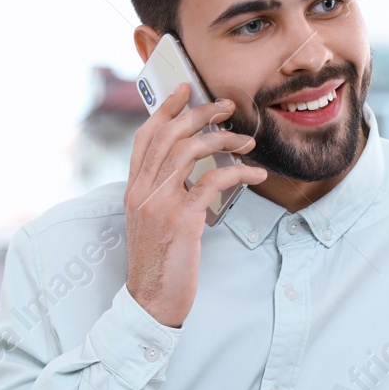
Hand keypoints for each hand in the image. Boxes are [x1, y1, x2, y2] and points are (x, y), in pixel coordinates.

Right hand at [125, 82, 268, 327]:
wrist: (151, 300)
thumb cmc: (159, 263)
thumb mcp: (152, 223)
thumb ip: (164, 195)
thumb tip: (192, 173)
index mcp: (133, 189)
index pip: (146, 136)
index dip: (165, 109)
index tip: (184, 89)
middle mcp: (142, 191)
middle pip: (170, 134)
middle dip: (200, 114)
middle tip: (227, 107)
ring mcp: (159, 204)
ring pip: (190, 150)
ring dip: (223, 139)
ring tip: (246, 141)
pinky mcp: (182, 220)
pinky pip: (213, 181)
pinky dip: (238, 172)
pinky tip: (255, 173)